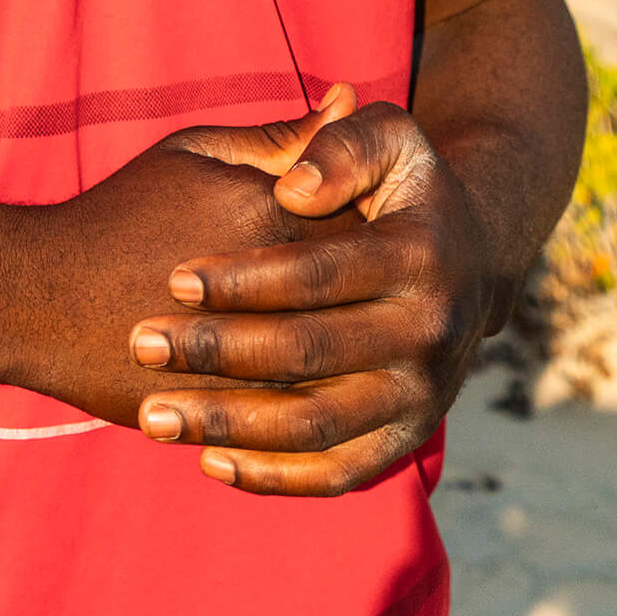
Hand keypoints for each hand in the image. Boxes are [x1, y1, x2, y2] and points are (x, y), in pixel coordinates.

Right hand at [3, 90, 361, 429]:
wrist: (43, 299)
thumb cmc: (121, 214)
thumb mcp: (197, 153)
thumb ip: (281, 137)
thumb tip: (350, 98)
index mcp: (272, 215)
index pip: (367, 216)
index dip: (376, 218)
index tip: (366, 218)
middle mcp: (275, 288)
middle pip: (363, 292)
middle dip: (370, 287)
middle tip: (358, 279)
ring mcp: (256, 358)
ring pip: (341, 361)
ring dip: (347, 347)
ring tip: (331, 327)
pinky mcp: (234, 409)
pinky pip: (304, 411)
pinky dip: (314, 394)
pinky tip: (306, 375)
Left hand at [126, 102, 499, 495]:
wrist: (473, 259)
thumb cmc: (404, 188)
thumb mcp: (393, 138)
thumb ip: (343, 144)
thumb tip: (291, 188)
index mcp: (420, 255)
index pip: (318, 273)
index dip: (243, 279)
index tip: (173, 278)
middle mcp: (428, 333)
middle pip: (308, 352)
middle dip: (217, 351)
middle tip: (142, 344)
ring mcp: (421, 395)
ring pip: (315, 425)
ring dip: (229, 425)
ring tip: (154, 416)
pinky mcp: (407, 437)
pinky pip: (337, 473)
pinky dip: (274, 477)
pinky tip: (208, 462)